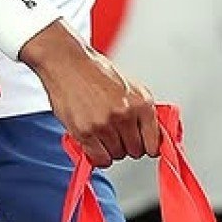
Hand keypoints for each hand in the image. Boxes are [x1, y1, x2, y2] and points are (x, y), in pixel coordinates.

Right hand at [23, 22, 160, 166]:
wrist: (67, 62)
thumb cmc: (95, 70)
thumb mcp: (129, 85)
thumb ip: (142, 110)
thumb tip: (152, 133)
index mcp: (141, 102)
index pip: (154, 143)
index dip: (147, 145)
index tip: (144, 145)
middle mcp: (125, 114)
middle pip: (136, 151)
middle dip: (128, 145)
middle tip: (118, 133)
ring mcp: (105, 124)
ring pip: (117, 155)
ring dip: (111, 148)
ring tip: (103, 131)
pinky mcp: (85, 132)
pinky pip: (100, 159)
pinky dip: (98, 155)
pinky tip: (95, 142)